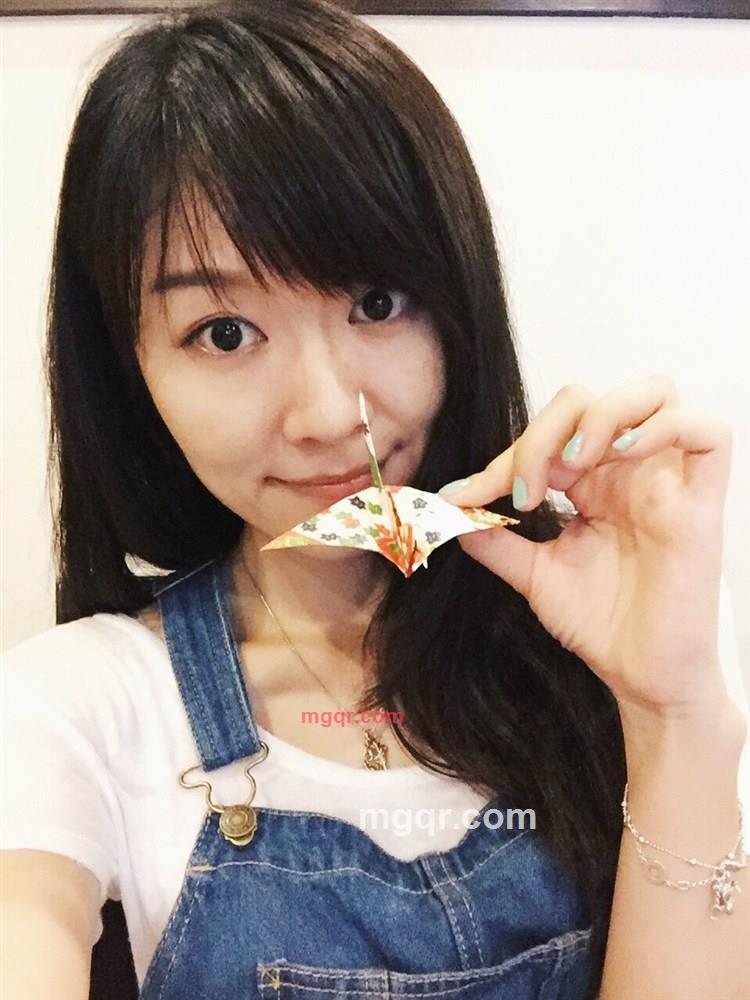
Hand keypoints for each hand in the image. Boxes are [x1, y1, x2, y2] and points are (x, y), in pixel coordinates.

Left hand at [441, 374, 733, 718]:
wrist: (640, 678)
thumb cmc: (600, 625)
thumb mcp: (534, 575)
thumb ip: (495, 539)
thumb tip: (448, 509)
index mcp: (591, 483)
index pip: (549, 431)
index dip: (505, 455)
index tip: (466, 495)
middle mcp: (629, 472)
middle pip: (591, 401)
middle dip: (542, 433)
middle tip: (523, 490)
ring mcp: (669, 483)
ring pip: (656, 394)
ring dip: (601, 415)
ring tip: (572, 463)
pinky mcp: (702, 504)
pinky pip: (709, 432)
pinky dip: (665, 426)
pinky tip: (623, 453)